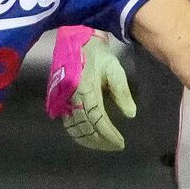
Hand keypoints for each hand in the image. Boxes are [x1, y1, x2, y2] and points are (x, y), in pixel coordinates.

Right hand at [46, 27, 134, 150]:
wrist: (76, 41)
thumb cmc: (98, 55)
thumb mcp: (115, 70)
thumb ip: (122, 92)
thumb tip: (131, 114)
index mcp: (86, 90)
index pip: (98, 120)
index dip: (109, 135)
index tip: (120, 143)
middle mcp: (72, 99)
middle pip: (85, 129)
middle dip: (100, 141)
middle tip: (115, 146)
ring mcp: (63, 101)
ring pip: (74, 129)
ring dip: (89, 140)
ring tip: (104, 144)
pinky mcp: (58, 101)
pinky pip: (68, 123)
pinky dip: (79, 133)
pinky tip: (90, 136)